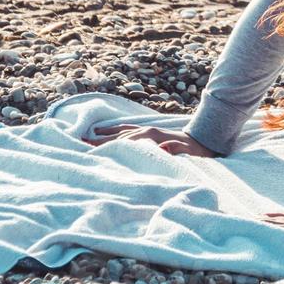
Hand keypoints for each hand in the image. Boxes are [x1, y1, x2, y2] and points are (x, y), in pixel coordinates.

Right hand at [84, 123, 218, 157]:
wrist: (203, 141)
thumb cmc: (194, 151)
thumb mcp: (188, 153)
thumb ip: (176, 150)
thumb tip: (163, 148)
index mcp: (151, 136)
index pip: (124, 142)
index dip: (108, 147)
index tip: (91, 153)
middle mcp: (146, 130)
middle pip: (118, 136)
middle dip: (100, 141)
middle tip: (79, 146)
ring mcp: (146, 129)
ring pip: (120, 132)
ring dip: (104, 135)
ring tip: (86, 138)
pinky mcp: (148, 132)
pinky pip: (126, 130)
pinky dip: (114, 130)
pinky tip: (105, 132)